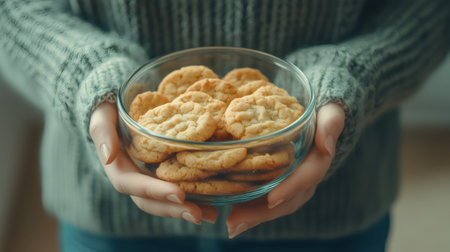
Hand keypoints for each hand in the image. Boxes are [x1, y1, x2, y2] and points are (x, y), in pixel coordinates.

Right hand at [89, 102, 217, 224]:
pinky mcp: (162, 172)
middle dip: (173, 210)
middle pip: (150, 201)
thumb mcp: (102, 114)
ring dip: (186, 210)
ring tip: (212, 214)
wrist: (116, 105)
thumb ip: (102, 131)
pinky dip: (193, 197)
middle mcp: (133, 177)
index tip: (178, 194)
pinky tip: (215, 201)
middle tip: (199, 214)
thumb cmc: (110, 107)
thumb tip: (108, 155)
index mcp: (116, 166)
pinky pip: (176, 188)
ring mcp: (148, 177)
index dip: (154, 191)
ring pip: (164, 201)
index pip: (131, 184)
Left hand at [226, 103, 344, 237]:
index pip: (306, 177)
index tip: (271, 199)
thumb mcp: (330, 113)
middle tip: (235, 223)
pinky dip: (249, 207)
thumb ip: (331, 125)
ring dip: (253, 216)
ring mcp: (292, 183)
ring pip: (274, 204)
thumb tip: (326, 146)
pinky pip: (265, 198)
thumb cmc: (321, 113)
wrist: (318, 117)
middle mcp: (305, 178)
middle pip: (287, 200)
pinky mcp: (279, 182)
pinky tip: (230, 211)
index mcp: (318, 161)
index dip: (290, 188)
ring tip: (230, 224)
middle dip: (262, 213)